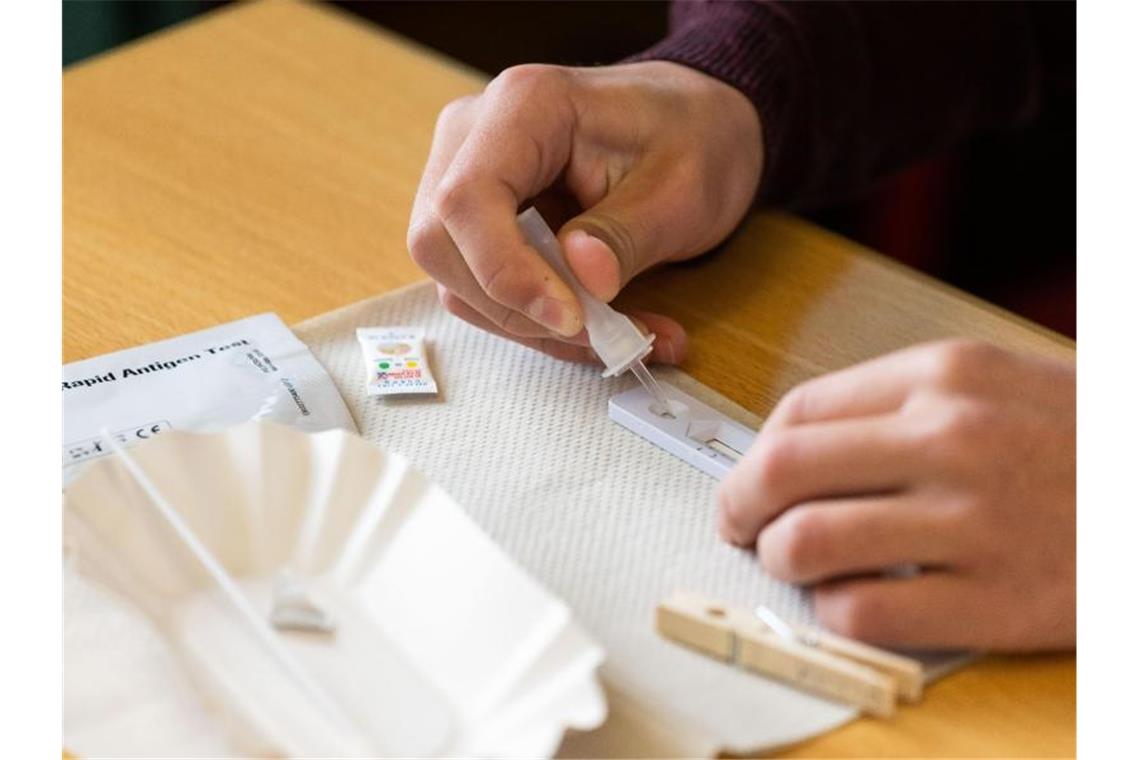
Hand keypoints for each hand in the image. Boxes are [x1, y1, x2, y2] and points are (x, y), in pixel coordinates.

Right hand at [407, 62, 761, 364]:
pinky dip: (539, 322)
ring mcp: (467, 177)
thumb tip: (584, 281)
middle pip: (443, 244)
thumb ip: (626, 235)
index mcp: (524, 106)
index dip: (504, 271)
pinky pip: (481, 288)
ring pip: (458, 279)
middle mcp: (475, 135)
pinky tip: (605, 326)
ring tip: (624, 334)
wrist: (692, 122)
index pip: (468, 198)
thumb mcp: (683, 188)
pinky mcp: (478, 221)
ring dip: (534, 326)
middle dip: (518, 309)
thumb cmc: (690, 135)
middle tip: (605, 334)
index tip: (570, 317)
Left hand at [717, 340, 1074, 650]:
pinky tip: (851, 601)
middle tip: (737, 525)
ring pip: (808, 542)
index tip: (749, 481)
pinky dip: (835, 613)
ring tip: (793, 564)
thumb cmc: (1082, 439)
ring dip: (779, 559)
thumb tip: (796, 447)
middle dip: (737, 506)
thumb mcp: (996, 384)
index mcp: (945, 376)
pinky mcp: (997, 599)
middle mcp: (951, 439)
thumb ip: (898, 405)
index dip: (752, 454)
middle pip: (781, 471)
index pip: (797, 413)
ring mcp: (974, 520)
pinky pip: (866, 612)